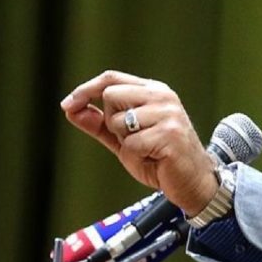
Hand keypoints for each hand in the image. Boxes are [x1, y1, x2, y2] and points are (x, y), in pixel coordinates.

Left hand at [59, 70, 216, 215]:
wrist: (193, 182)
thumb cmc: (161, 159)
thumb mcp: (124, 139)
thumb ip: (99, 124)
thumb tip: (71, 109)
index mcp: (153, 91)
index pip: (112, 79)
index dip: (86, 89)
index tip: (68, 104)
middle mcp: (162, 96)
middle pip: (111, 96)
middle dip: (111, 122)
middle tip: (133, 139)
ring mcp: (168, 114)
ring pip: (118, 122)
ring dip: (124, 143)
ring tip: (147, 151)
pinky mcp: (169, 134)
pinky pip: (130, 145)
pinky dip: (135, 158)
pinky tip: (154, 159)